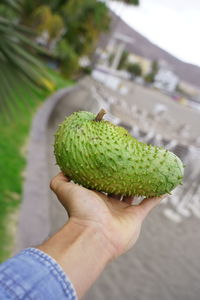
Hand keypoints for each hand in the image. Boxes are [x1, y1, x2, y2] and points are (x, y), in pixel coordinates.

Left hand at [50, 172, 164, 258]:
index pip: (102, 182)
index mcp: (95, 197)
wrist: (93, 234)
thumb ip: (59, 181)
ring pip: (135, 194)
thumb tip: (62, 170)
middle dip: (124, 177)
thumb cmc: (79, 211)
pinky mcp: (136, 217)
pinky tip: (162, 186)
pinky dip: (156, 196)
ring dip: (141, 184)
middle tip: (130, 162)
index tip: (112, 159)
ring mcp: (123, 211)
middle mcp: (109, 204)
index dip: (106, 172)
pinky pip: (149, 204)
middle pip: (119, 188)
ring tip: (147, 171)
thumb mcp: (64, 190)